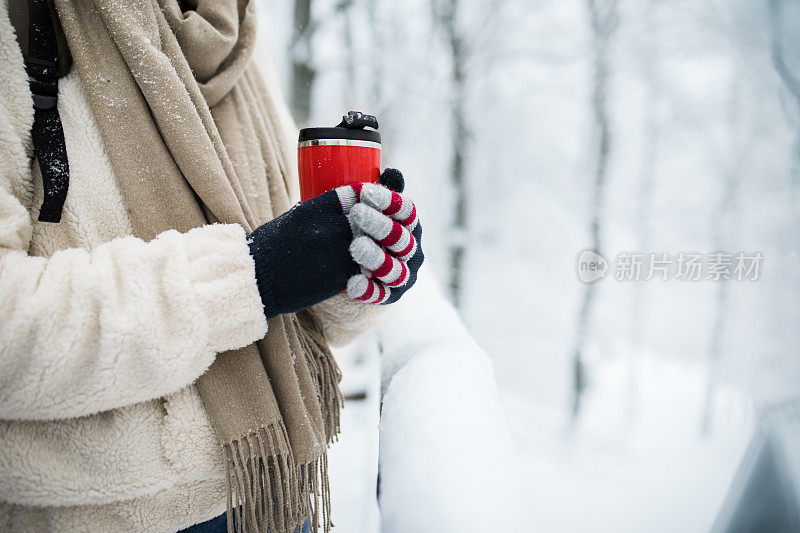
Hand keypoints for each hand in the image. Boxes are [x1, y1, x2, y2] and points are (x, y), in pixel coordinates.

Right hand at [247, 169, 422, 316]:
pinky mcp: (340, 277)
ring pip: (374, 244)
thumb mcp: (295, 217)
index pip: (357, 193)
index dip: (373, 194)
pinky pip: (369, 271)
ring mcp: (336, 252)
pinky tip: (377, 270)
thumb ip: (322, 211)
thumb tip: (349, 205)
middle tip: (389, 222)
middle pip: (371, 218)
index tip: (376, 198)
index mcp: (317, 208)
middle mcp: (329, 227)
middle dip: (383, 220)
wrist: (256, 279)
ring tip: (385, 248)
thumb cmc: (271, 246)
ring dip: (382, 246)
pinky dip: (375, 270)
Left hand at [345, 169, 423, 304]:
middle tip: (356, 213)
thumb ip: (381, 191)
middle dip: (380, 226)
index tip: (366, 192)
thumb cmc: (363, 228)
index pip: (407, 212)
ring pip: (395, 269)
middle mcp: (413, 250)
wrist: (353, 264)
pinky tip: (351, 283)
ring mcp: (404, 274)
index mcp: (410, 225)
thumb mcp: (370, 208)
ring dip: (376, 258)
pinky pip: (382, 295)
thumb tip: (392, 171)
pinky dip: (368, 290)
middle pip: (402, 239)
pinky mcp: (391, 295)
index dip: (390, 201)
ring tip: (355, 247)